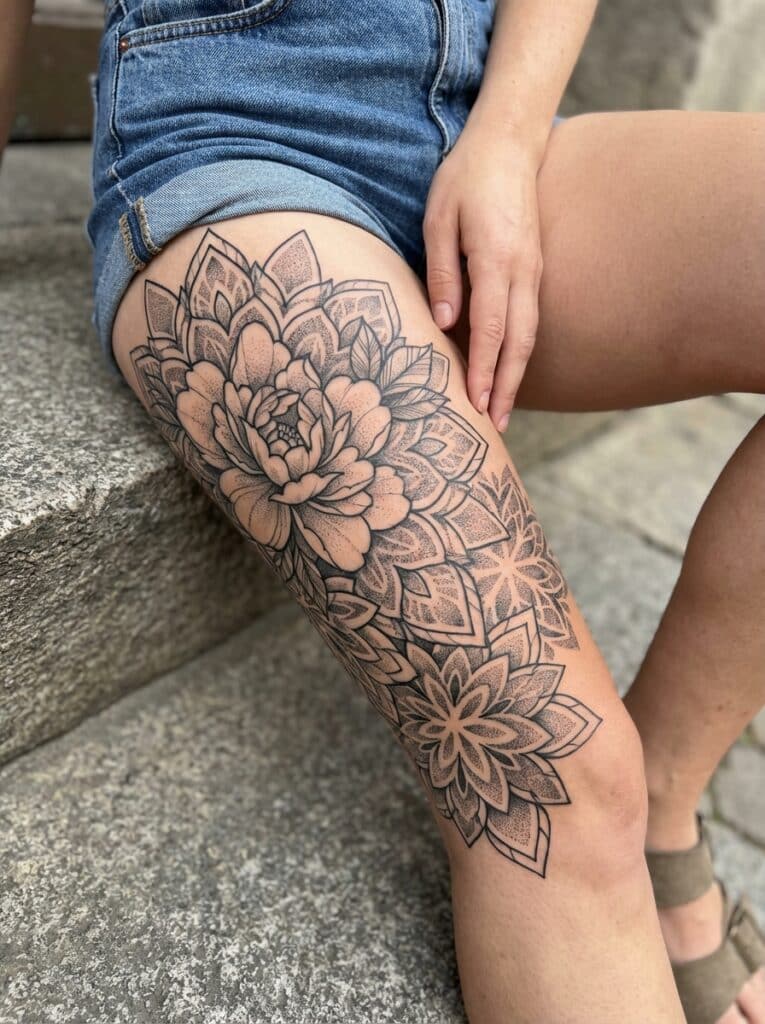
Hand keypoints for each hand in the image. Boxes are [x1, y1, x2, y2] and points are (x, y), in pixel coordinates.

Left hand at [423, 117, 545, 430]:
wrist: (509, 143)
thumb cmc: (466, 179)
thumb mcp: (439, 220)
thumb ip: (442, 273)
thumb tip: (445, 324)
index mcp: (498, 260)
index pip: (491, 328)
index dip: (483, 370)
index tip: (475, 404)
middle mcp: (523, 271)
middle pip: (518, 341)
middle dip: (505, 386)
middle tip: (494, 426)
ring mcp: (534, 271)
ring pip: (528, 334)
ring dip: (515, 375)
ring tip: (501, 411)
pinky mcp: (533, 269)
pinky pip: (528, 319)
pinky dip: (518, 352)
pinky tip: (506, 372)